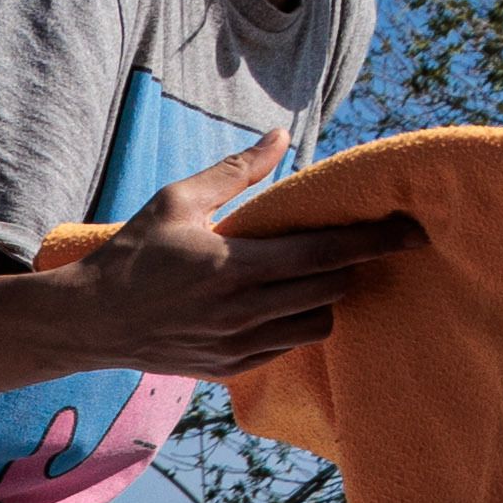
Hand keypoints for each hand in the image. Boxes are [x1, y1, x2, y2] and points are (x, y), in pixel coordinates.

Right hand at [56, 127, 420, 376]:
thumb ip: (237, 171)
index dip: (374, 240)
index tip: (411, 230)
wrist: (92, 322)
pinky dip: (299, 324)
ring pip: (317, 325)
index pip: (325, 253)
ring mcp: (238, 345)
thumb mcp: (178, 200)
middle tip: (366, 245)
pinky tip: (288, 304)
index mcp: (234, 266)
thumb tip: (281, 135)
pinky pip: (290, 347)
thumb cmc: (134, 253)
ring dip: (328, 299)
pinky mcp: (231, 368)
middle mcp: (242, 312)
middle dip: (355, 266)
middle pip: (331, 290)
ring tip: (321, 276)